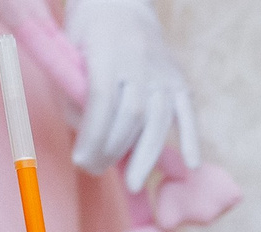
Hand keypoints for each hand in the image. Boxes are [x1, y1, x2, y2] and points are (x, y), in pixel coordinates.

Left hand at [63, 0, 200, 192]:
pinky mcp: (179, 80)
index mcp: (108, 53)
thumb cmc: (89, 30)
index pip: (102, 101)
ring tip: (135, 184)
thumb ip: (73, 93)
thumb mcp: (69, 51)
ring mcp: (163, 73)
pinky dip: (190, 139)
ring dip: (146, 156)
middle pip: (131, 116)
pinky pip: (187, 114)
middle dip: (113, 150)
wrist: (122, 1)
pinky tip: (190, 165)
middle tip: (97, 171)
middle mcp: (140, 63)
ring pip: (158, 121)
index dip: (93, 134)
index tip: (82, 160)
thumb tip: (84, 137)